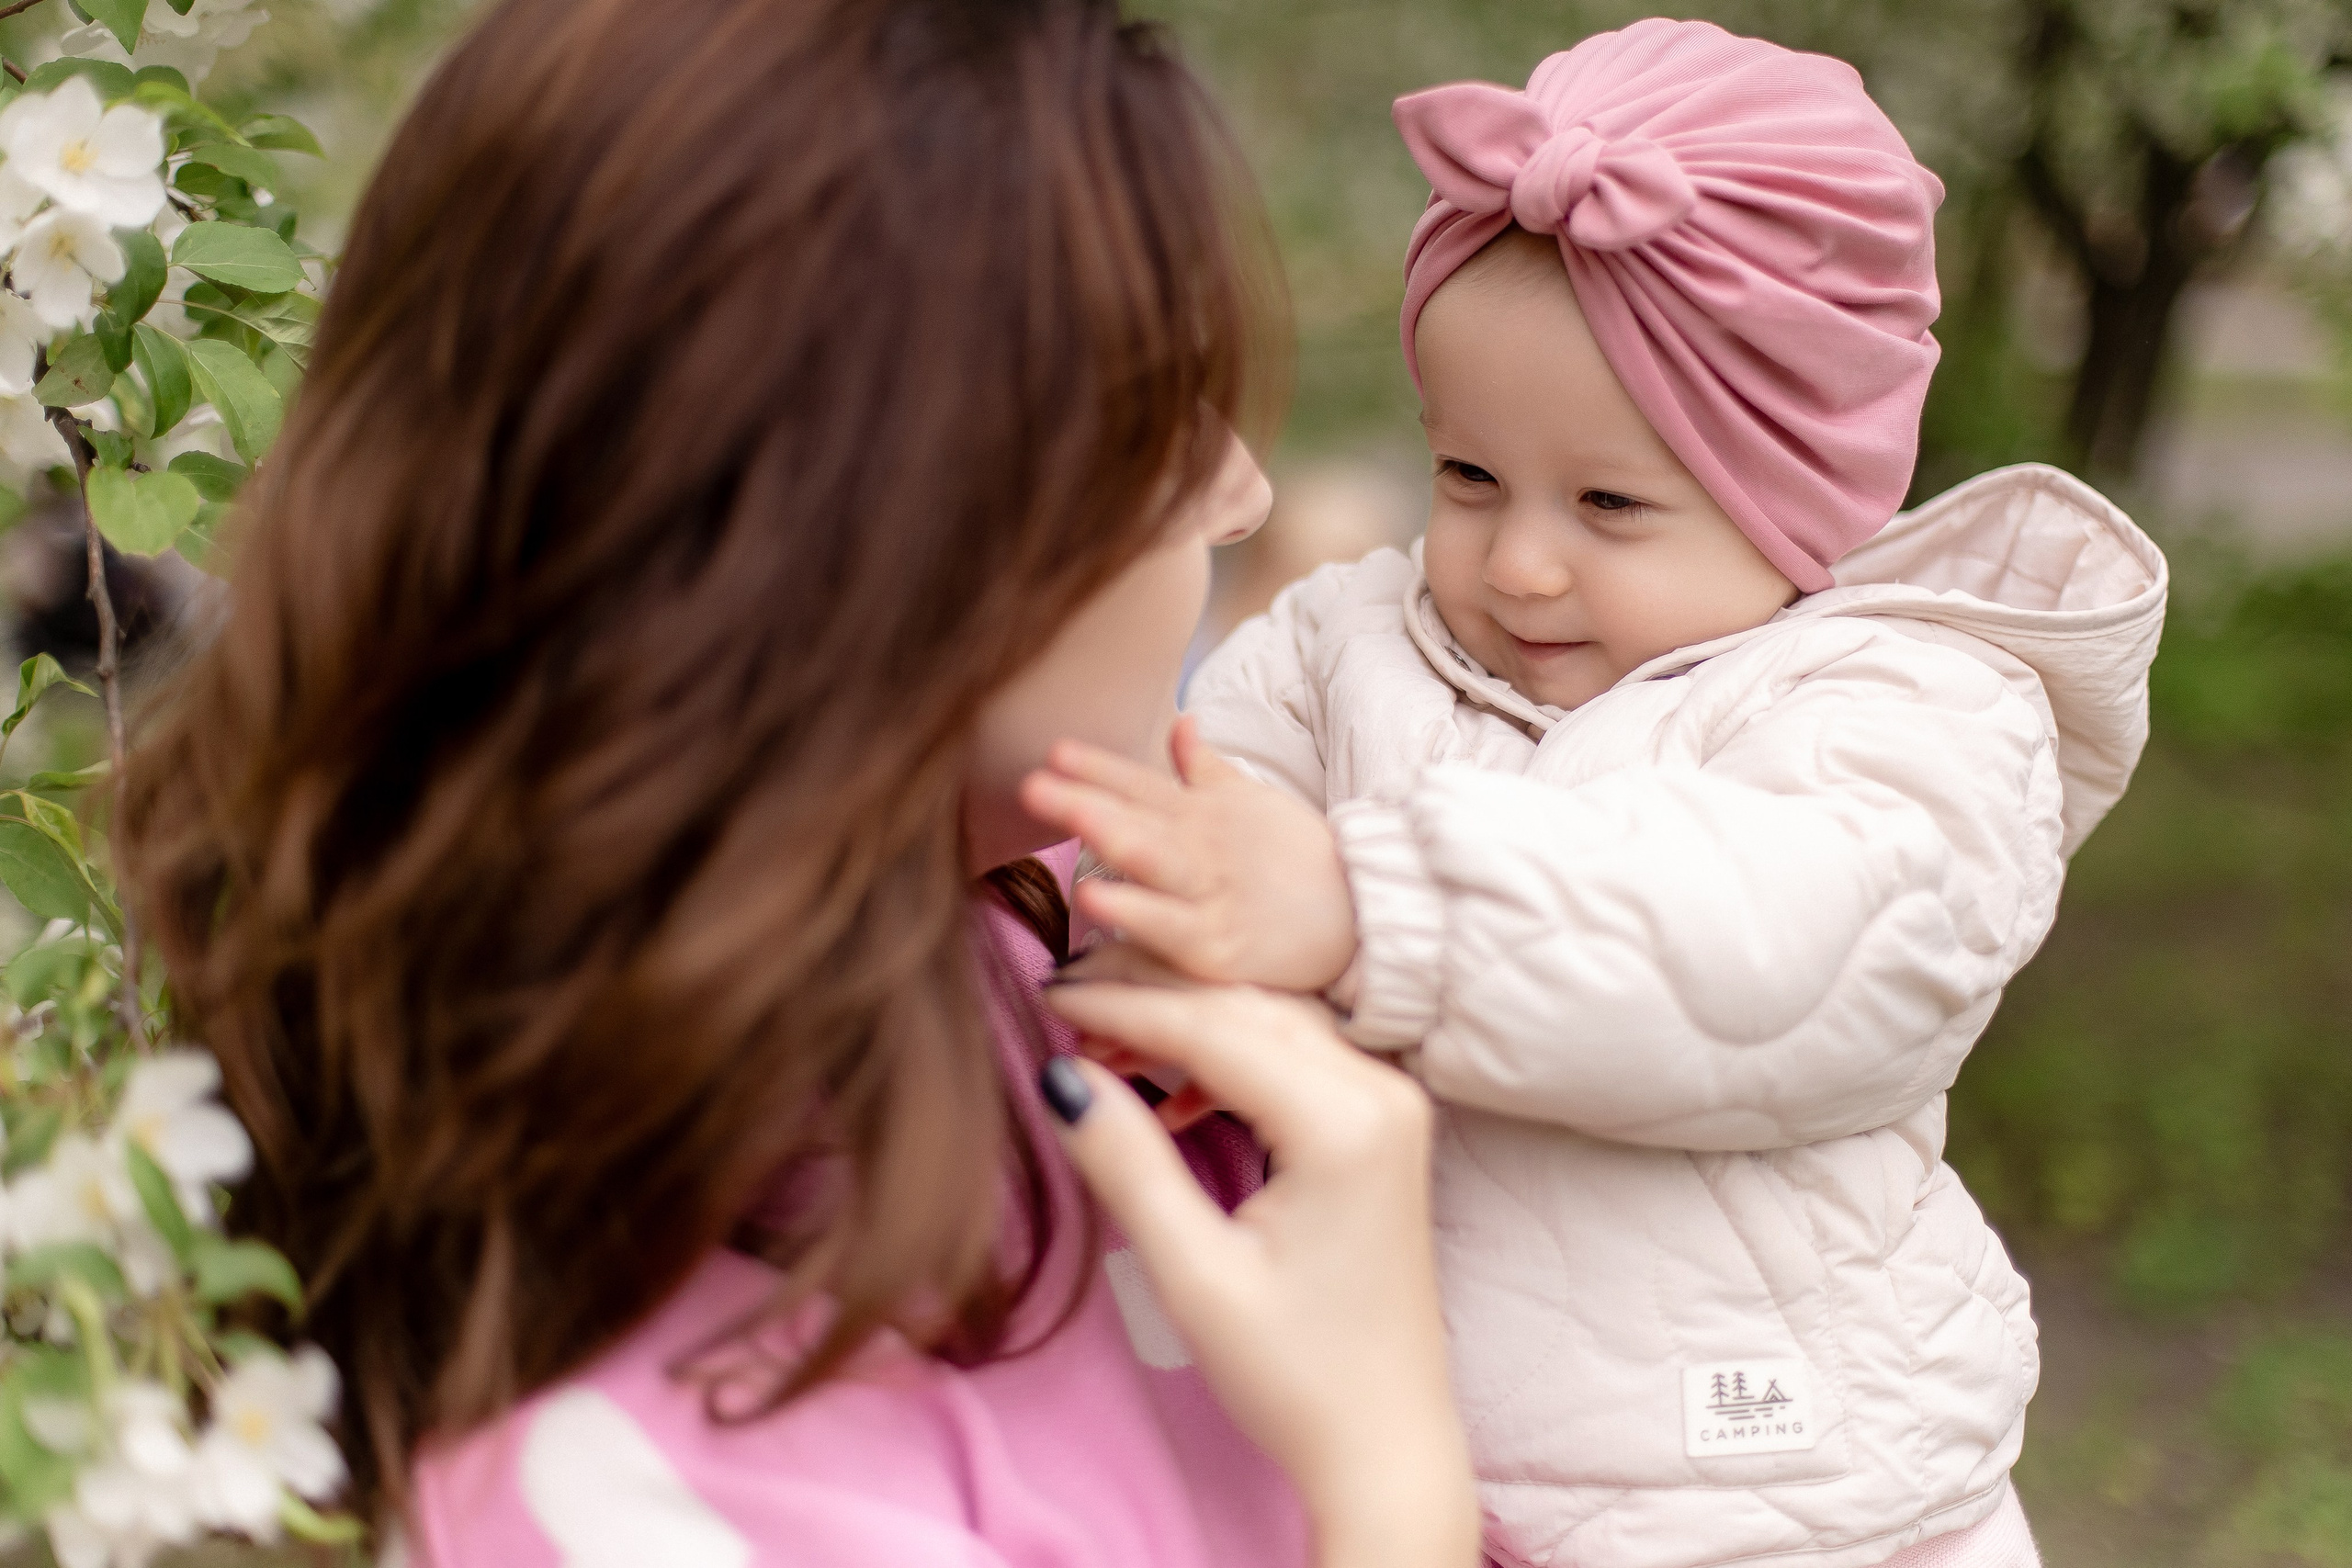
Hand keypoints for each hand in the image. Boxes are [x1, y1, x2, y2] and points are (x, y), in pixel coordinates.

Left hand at [1020, 717, 1358, 991]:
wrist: (1364, 916)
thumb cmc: (1299, 860)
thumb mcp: (1251, 802)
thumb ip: (1203, 766)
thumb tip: (1179, 720)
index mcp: (1204, 813)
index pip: (1142, 783)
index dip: (1098, 767)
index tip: (1054, 751)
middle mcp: (1202, 847)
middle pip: (1136, 817)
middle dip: (1085, 798)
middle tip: (1033, 783)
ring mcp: (1210, 894)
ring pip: (1153, 860)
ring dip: (1108, 834)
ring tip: (1067, 813)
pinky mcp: (1217, 945)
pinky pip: (1168, 926)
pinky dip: (1133, 911)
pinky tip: (1094, 899)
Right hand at [1039, 953, 1479, 1567]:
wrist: (1386, 1445)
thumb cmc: (1296, 1377)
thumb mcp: (1194, 1275)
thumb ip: (1127, 1164)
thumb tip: (1062, 1074)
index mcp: (1346, 1123)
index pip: (1214, 1027)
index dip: (1122, 1005)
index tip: (1045, 995)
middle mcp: (1383, 1095)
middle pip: (1247, 1007)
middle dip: (1153, 998)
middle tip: (1064, 1003)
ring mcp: (1391, 1109)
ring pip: (1272, 1024)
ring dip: (1187, 1024)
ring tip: (1102, 1045)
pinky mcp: (1381, 1132)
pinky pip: (1296, 1060)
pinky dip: (1227, 1060)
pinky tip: (1167, 1096)